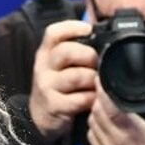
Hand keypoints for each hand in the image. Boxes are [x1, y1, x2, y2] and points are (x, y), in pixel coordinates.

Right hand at [28, 19, 98, 139]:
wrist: (42, 116)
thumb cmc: (59, 86)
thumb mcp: (60, 65)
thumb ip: (75, 49)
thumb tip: (102, 32)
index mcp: (46, 52)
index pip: (53, 33)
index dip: (72, 27)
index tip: (88, 30)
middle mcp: (43, 67)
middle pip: (66, 52)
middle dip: (89, 56)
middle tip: (98, 64)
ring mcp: (47, 87)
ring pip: (76, 76)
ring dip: (93, 79)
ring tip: (98, 83)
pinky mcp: (54, 106)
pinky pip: (80, 99)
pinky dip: (92, 99)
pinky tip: (94, 99)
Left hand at [88, 84, 144, 144]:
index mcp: (131, 133)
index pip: (109, 107)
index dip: (103, 90)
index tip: (102, 78)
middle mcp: (115, 142)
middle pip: (96, 112)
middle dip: (98, 98)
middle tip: (104, 88)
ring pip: (91, 123)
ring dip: (95, 112)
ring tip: (103, 104)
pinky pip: (92, 137)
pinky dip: (94, 126)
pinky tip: (102, 122)